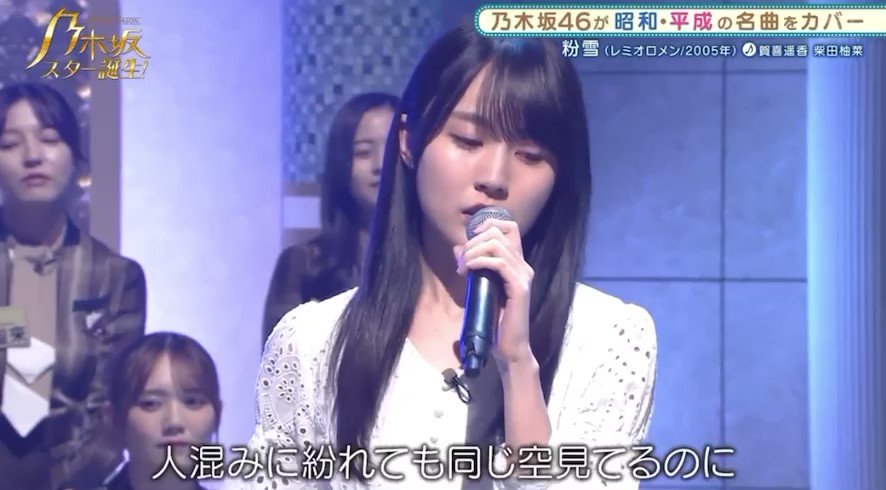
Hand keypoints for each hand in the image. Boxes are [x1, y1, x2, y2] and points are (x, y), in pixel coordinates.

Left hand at [454, 218, 535, 367]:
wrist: (509, 347)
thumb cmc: (495, 320)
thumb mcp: (479, 286)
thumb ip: (472, 266)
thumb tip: (457, 249)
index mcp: (517, 263)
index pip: (510, 228)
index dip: (489, 224)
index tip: (470, 238)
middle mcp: (523, 266)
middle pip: (500, 233)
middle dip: (474, 241)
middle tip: (462, 260)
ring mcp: (523, 276)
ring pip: (497, 245)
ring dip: (474, 251)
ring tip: (463, 267)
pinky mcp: (520, 288)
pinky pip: (499, 263)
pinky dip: (480, 261)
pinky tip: (469, 269)